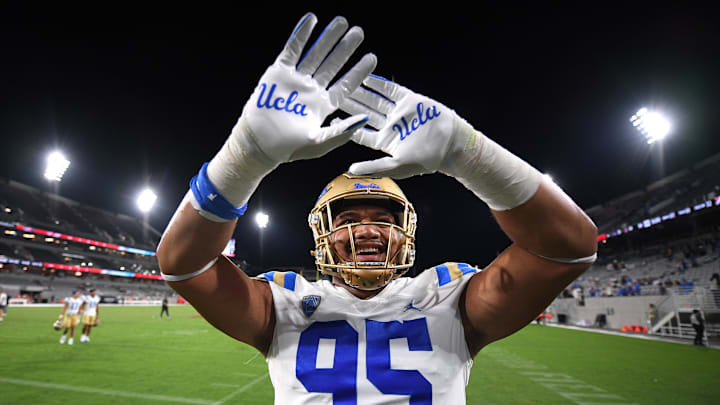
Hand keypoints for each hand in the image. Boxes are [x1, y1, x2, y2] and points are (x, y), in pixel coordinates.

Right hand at [202, 13, 376, 212]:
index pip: (345, 84)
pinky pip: (292, 50)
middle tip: (359, 32)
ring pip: (315, 54)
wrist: (259, 143)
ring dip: (328, 38)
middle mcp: (312, 90)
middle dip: (346, 48)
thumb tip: (365, 119)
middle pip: (333, 64)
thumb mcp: (320, 143)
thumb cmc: (289, 148)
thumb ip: (342, 131)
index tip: (372, 58)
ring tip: (342, 23)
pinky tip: (311, 20)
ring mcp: (296, 80)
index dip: (358, 71)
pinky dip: (301, 35)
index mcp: (324, 105)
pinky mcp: (279, 72)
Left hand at [340, 75, 474, 178]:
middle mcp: (389, 126)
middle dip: (350, 104)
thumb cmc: (426, 159)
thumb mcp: (397, 166)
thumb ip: (373, 166)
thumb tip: (350, 170)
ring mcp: (398, 112)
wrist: (451, 144)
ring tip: (346, 81)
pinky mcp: (409, 100)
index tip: (332, 117)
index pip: (360, 132)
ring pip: (375, 100)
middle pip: (365, 113)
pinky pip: (390, 89)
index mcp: (384, 142)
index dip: (346, 125)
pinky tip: (366, 76)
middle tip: (333, 93)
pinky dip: (379, 83)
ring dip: (361, 92)